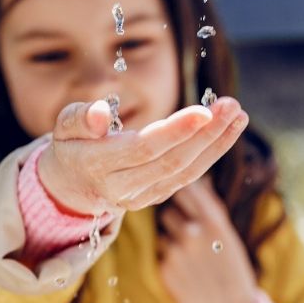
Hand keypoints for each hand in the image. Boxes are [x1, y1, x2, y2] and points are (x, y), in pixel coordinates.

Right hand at [38, 97, 248, 215]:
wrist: (71, 185)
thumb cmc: (72, 144)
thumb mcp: (64, 126)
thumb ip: (80, 118)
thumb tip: (100, 114)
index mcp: (97, 164)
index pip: (143, 148)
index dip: (175, 131)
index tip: (204, 111)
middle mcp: (121, 187)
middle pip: (172, 162)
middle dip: (207, 134)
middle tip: (232, 105)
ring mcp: (141, 197)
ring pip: (186, 172)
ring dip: (217, 143)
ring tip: (238, 115)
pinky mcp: (156, 197)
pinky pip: (188, 177)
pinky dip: (212, 153)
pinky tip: (229, 129)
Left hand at [158, 177, 258, 302]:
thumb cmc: (233, 271)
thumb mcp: (229, 236)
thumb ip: (211, 208)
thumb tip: (199, 179)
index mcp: (213, 221)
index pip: (185, 189)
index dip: (180, 191)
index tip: (179, 195)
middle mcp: (193, 232)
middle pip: (168, 211)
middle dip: (176, 220)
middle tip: (189, 235)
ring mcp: (176, 251)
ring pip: (163, 233)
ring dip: (172, 240)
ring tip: (190, 258)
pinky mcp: (164, 269)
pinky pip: (162, 254)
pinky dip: (170, 261)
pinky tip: (186, 273)